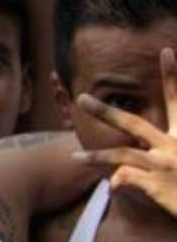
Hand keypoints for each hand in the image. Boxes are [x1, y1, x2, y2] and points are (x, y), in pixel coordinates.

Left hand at [73, 48, 176, 217]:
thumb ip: (169, 147)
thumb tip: (129, 156)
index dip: (173, 76)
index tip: (168, 51)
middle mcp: (175, 146)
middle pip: (133, 123)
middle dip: (105, 111)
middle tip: (80, 98)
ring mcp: (164, 166)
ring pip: (120, 156)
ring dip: (95, 157)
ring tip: (74, 157)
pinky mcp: (157, 186)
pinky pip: (124, 179)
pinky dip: (115, 183)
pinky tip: (111, 190)